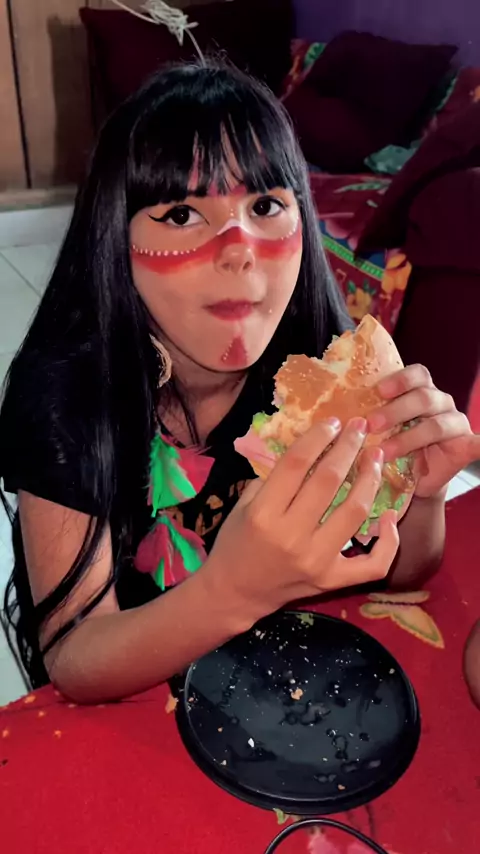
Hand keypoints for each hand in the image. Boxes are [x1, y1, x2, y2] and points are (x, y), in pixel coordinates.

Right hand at [203, 418, 398, 622]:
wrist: (235, 592)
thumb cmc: (236, 542)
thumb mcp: (243, 505)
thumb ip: (273, 478)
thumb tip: (311, 447)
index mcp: (263, 514)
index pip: (296, 463)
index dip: (318, 437)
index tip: (333, 421)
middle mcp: (291, 537)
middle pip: (329, 481)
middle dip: (349, 447)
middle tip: (360, 427)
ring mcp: (316, 561)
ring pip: (355, 512)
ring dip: (371, 479)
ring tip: (376, 456)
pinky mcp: (332, 581)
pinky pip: (372, 563)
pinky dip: (388, 541)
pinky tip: (389, 516)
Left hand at [369, 364, 479, 498]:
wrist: (413, 480)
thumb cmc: (391, 447)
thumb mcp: (377, 428)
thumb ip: (366, 415)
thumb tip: (332, 414)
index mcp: (420, 391)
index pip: (417, 374)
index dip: (399, 379)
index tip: (378, 391)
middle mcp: (439, 403)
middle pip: (423, 398)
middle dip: (395, 411)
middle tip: (371, 425)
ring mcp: (454, 424)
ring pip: (435, 425)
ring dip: (408, 438)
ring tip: (384, 452)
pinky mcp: (464, 447)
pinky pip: (475, 444)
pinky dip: (479, 444)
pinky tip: (477, 446)